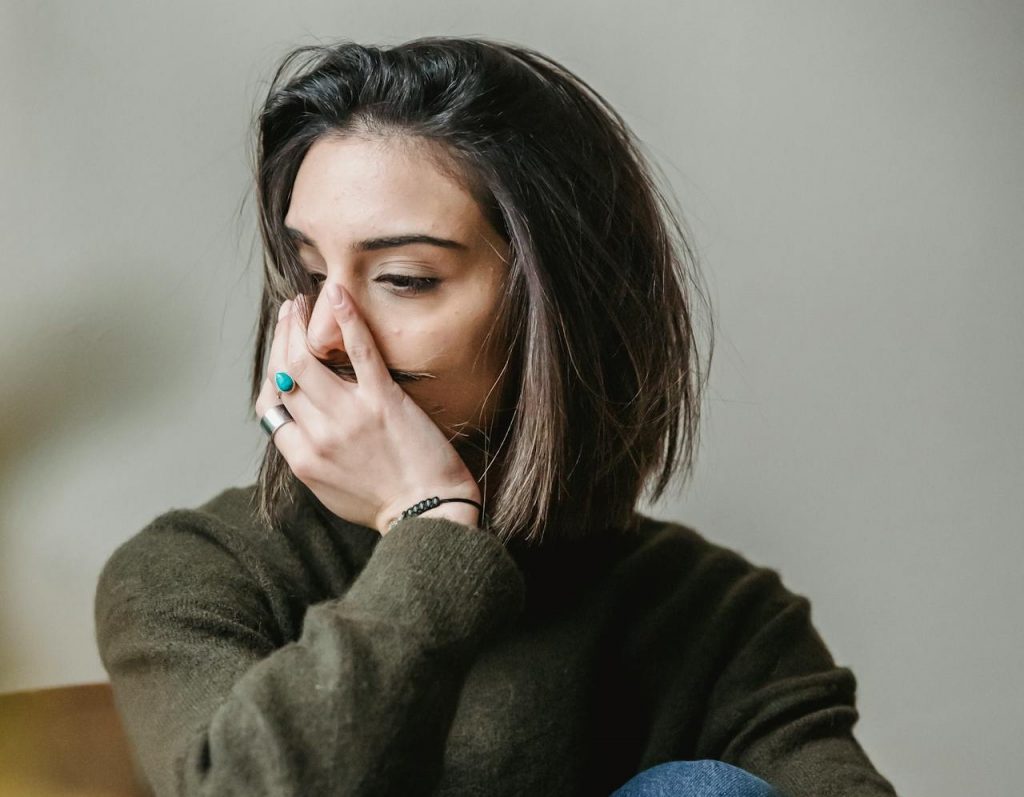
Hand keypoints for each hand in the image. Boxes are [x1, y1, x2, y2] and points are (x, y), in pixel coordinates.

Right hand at [254, 283, 481, 534]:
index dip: (272, 372)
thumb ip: (309, 456)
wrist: (429, 513)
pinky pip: (359, 351)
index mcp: (302, 458)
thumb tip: (298, 426)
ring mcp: (349, 415)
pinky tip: (338, 295)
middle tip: (289, 312)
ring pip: (306, 358)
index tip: (282, 353)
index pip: (270, 404)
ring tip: (304, 303)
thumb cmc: (386, 504)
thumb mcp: (330, 491)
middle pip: (284, 373)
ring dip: (300, 323)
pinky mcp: (383, 401)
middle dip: (282, 336)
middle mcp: (318, 435)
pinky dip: (346, 319)